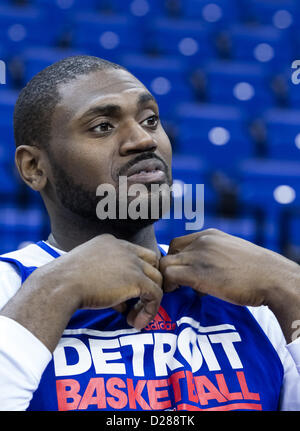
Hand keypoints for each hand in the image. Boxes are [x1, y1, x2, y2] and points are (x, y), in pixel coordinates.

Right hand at [53, 234, 162, 329]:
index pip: (136, 254)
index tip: (128, 292)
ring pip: (157, 279)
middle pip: (152, 262)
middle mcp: (124, 248)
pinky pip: (155, 295)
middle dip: (149, 282)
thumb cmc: (64, 281)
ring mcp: (132, 262)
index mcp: (111, 242)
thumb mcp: (86, 272)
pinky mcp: (136, 279)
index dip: (137, 273)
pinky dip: (150, 310)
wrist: (60, 285)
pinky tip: (136, 323)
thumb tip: (121, 303)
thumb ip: (106, 280)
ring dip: (149, 300)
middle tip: (138, 302)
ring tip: (134, 318)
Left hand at [160, 229, 298, 307]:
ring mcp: (198, 256)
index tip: (183, 271)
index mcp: (211, 235)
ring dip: (167, 278)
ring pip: (165, 263)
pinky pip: (170, 276)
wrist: (273, 278)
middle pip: (170, 250)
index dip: (178, 257)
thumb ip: (217, 256)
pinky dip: (169, 286)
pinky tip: (179, 293)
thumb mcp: (234, 253)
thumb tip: (207, 272)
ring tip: (176, 290)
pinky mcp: (197, 273)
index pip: (180, 242)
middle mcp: (202, 241)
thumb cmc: (258, 272)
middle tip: (177, 282)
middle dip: (171, 266)